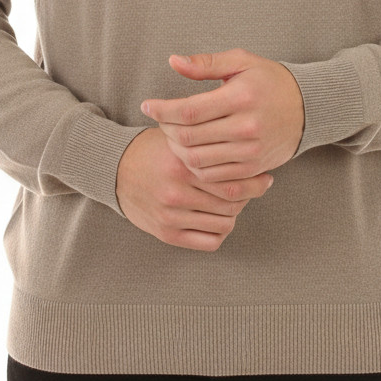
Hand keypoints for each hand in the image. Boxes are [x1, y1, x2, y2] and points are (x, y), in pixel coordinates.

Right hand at [115, 124, 274, 250]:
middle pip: (232, 203)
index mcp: (183, 165)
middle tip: (252, 189)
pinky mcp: (166, 233)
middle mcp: (177, 192)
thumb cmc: (155, 150)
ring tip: (232, 202)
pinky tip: (218, 218)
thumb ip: (209, 146)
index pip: (233, 180)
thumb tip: (250, 153)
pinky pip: (209, 242)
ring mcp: (171, 216)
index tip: (265, 177)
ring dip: (234, 214)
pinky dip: (220, 232)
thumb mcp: (179, 139)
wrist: (115, 169)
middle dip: (248, 196)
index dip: (255, 180)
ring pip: (225, 223)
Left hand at [140, 48, 304, 183]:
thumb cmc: (269, 80)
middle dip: (166, 129)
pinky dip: (195, 167)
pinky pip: (214, 177)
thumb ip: (205, 64)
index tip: (147, 105)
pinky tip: (190, 152)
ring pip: (197, 161)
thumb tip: (173, 61)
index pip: (190, 110)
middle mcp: (247, 127)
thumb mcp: (240, 62)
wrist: (307, 108)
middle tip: (160, 119)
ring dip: (177, 150)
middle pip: (189, 138)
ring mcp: (251, 152)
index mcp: (241, 97)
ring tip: (173, 135)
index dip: (162, 110)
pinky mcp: (253, 169)